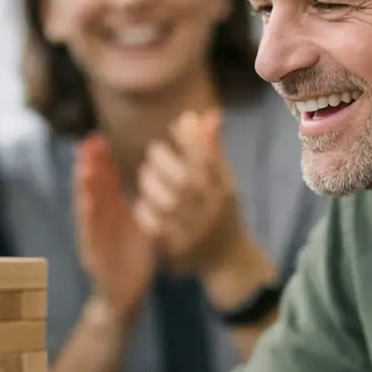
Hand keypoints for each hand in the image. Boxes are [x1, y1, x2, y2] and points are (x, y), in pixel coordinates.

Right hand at [74, 134, 155, 317]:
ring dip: (84, 188)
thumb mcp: (140, 224)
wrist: (125, 293)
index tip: (97, 138)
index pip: (104, 182)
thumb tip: (157, 175)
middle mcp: (100, 220)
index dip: (100, 161)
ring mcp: (94, 237)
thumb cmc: (133, 255)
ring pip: (88, 208)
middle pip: (93, 189)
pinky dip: (88, 218)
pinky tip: (87, 203)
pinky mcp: (94, 255)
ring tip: (83, 167)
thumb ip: (143, 200)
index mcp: (112, 212)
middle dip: (89, 166)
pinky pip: (91, 234)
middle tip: (89, 143)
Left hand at [132, 109, 244, 274]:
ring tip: (147, 176)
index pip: (208, 157)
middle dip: (163, 158)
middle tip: (154, 154)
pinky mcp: (174, 246)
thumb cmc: (220, 207)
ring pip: (165, 199)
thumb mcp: (223, 177)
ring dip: (150, 182)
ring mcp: (193, 229)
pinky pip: (151, 222)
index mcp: (224, 188)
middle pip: (184, 178)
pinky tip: (145, 202)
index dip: (192, 136)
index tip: (180, 122)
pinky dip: (144, 208)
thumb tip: (206, 114)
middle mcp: (211, 209)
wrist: (226, 257)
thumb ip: (212, 147)